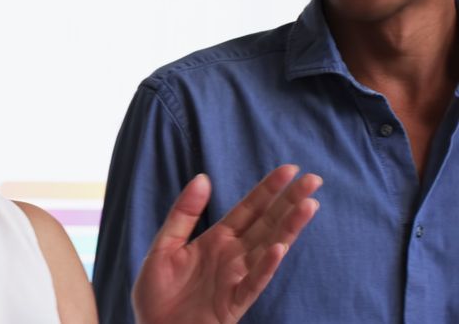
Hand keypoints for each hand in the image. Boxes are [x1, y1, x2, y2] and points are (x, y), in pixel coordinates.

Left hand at [132, 165, 321, 323]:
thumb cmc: (158, 292)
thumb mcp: (164, 245)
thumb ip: (184, 213)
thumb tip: (203, 177)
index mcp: (217, 240)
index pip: (249, 209)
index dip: (268, 190)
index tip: (290, 169)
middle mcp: (232, 256)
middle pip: (267, 224)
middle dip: (290, 202)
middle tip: (314, 179)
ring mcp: (236, 278)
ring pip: (268, 248)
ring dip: (289, 228)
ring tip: (309, 205)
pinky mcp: (233, 302)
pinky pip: (253, 282)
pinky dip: (266, 266)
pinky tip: (279, 249)